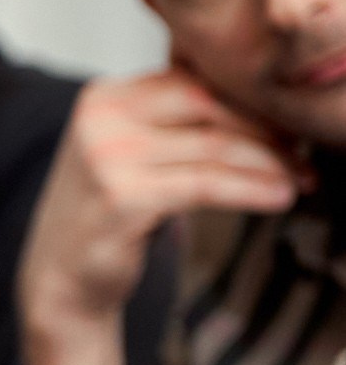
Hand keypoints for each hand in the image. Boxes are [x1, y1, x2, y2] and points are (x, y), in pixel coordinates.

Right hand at [20, 72, 305, 352]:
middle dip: (264, 130)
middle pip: (207, 105)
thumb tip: (258, 107)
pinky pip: (205, 185)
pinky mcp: (122, 197)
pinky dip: (250, 190)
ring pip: (212, 147)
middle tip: (303, 154)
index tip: (286, 127)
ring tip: (302, 180)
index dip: (246, 102)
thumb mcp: (132, 155)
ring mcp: (107, 156)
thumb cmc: (109, 220)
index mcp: (105, 96)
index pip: (193, 82)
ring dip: (268, 164)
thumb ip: (172, 123)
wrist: (60, 282)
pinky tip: (279, 198)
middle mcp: (101, 118)